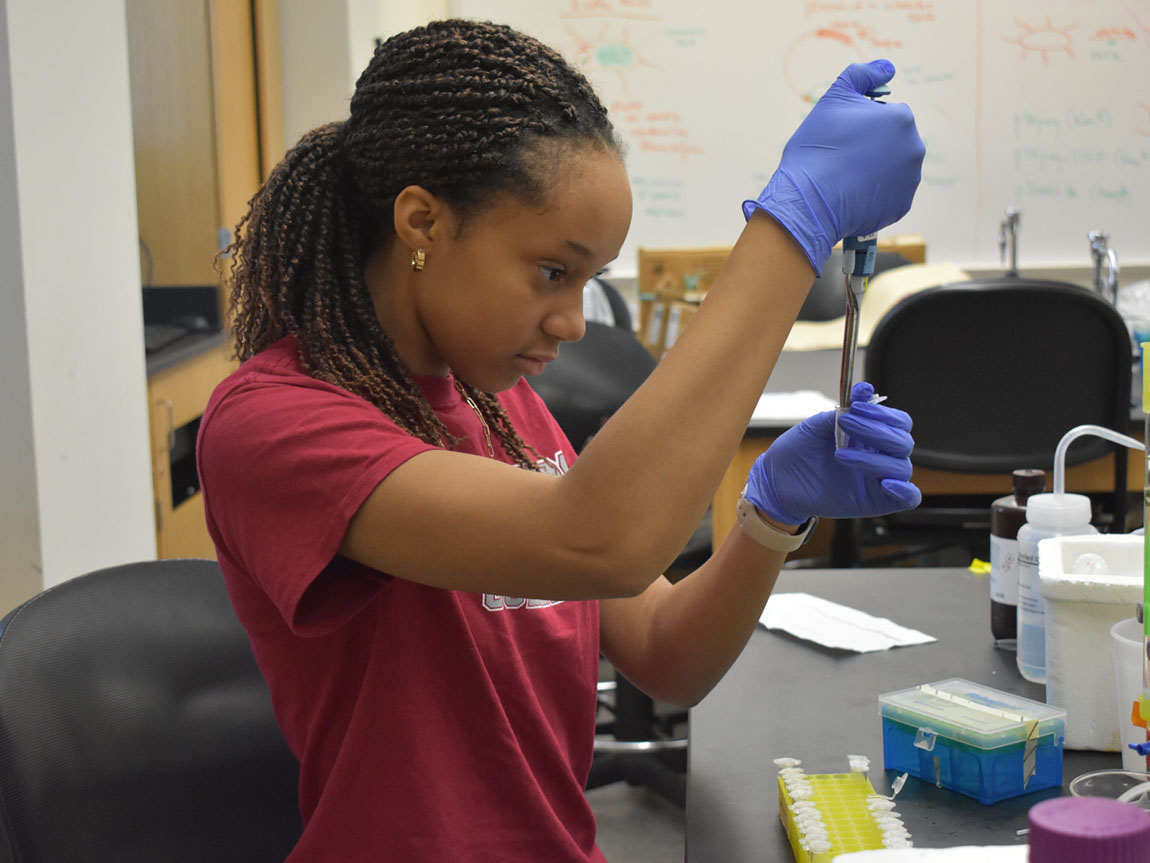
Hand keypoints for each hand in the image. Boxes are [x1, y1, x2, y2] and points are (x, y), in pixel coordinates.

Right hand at [743, 60, 924, 274]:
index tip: (843, 137)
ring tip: (847, 178)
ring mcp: (910, 179)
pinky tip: (852, 195)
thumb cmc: (818, 148)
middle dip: (873, 147)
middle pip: (892, 142)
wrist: (808, 201)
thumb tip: (888, 67)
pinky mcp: (902, 206)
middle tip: (843, 158)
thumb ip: (862, 75)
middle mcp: (914, 147)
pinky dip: (875, 195)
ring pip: (892, 169)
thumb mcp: (834, 99)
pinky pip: (890, 195)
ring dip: (875, 170)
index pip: (886, 115)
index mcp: (902, 117)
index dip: (862, 124)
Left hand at [745, 382, 921, 524]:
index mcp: (871, 436)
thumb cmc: (798, 452)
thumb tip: (864, 390)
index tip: (857, 406)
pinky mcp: (877, 502)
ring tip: (839, 455)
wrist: (778, 480)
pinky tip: (886, 483)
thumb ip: (842, 411)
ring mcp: (879, 479)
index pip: (898, 422)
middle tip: (846, 424)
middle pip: (902, 442)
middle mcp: (880, 456)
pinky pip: (908, 499)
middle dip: (876, 431)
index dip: (883, 414)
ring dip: (873, 459)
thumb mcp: (816, 427)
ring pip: (901, 467)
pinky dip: (904, 491)